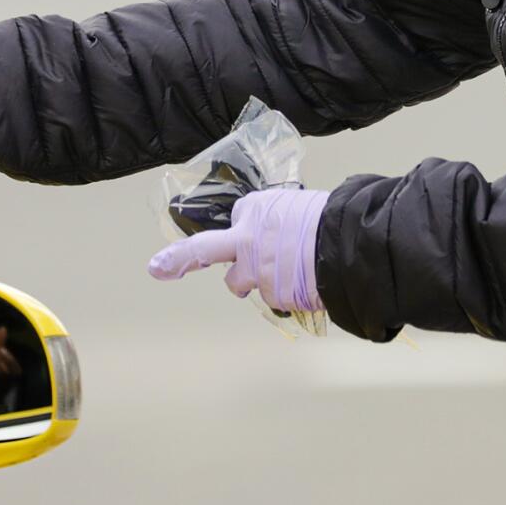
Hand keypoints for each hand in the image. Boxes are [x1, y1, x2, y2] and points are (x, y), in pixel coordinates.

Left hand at [146, 187, 328, 313]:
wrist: (348, 243)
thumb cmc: (330, 219)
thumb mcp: (297, 205)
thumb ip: (275, 220)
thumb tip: (277, 235)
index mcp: (253, 211)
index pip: (237, 223)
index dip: (247, 232)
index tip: (243, 238)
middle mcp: (246, 240)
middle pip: (206, 251)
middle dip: (179, 259)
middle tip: (157, 267)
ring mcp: (256, 271)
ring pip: (243, 283)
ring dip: (257, 282)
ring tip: (292, 275)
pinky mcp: (271, 294)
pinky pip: (276, 298)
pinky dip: (289, 294)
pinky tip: (307, 283)